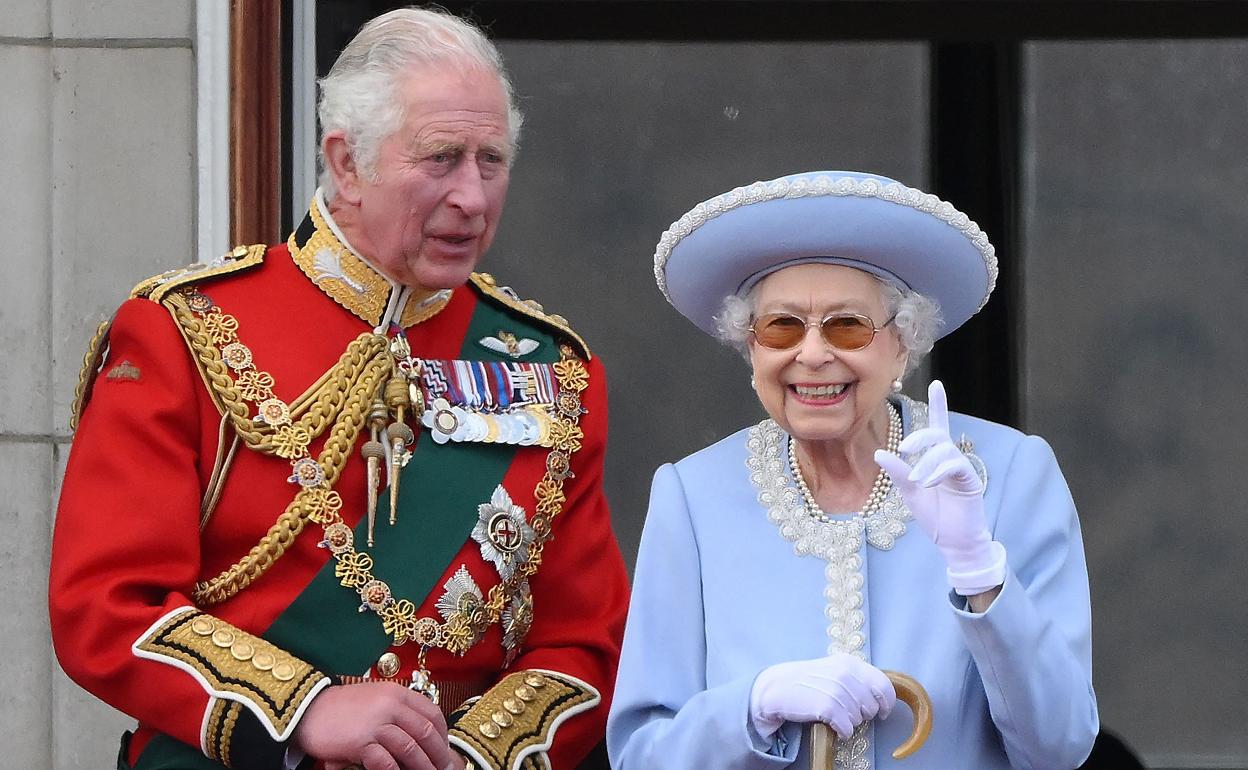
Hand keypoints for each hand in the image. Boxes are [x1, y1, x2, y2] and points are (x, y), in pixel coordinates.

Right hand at [294, 682, 456, 769]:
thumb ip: (398, 711)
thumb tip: (422, 735)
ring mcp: (376, 723)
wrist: (308, 709)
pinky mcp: (360, 741)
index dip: (443, 735)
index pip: (431, 713)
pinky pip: (386, 762)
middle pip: (425, 732)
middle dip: (439, 754)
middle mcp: (390, 705)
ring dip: (423, 767)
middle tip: (445, 769)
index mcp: (396, 693)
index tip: (446, 750)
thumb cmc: (342, 707)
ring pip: (410, 748)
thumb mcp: (375, 699)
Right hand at [749, 652, 895, 739]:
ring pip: (860, 719)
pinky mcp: (827, 707)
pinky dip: (842, 731)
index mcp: (851, 663)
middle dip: (864, 714)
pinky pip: (848, 728)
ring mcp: (837, 690)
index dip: (887, 702)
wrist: (776, 688)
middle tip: (847, 711)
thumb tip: (882, 697)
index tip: (883, 711)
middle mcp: (846, 674)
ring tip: (834, 714)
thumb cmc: (807, 681)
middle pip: (873, 706)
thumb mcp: (834, 670)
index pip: (884, 685)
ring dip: (850, 722)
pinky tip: (832, 725)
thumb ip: (857, 678)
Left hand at [874, 380, 1005, 595]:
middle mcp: (951, 459)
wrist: (953, 542)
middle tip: (904, 448)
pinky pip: (955, 465)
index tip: (937, 383)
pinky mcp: (970, 481)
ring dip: (927, 462)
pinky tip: (929, 482)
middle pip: (938, 433)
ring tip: (917, 480)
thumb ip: (898, 472)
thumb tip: (879, 452)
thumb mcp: (909, 492)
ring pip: (944, 450)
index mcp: (936, 459)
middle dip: (920, 436)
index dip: (938, 404)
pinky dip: (939, 471)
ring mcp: (962, 468)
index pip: (937, 426)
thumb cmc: (934, 516)